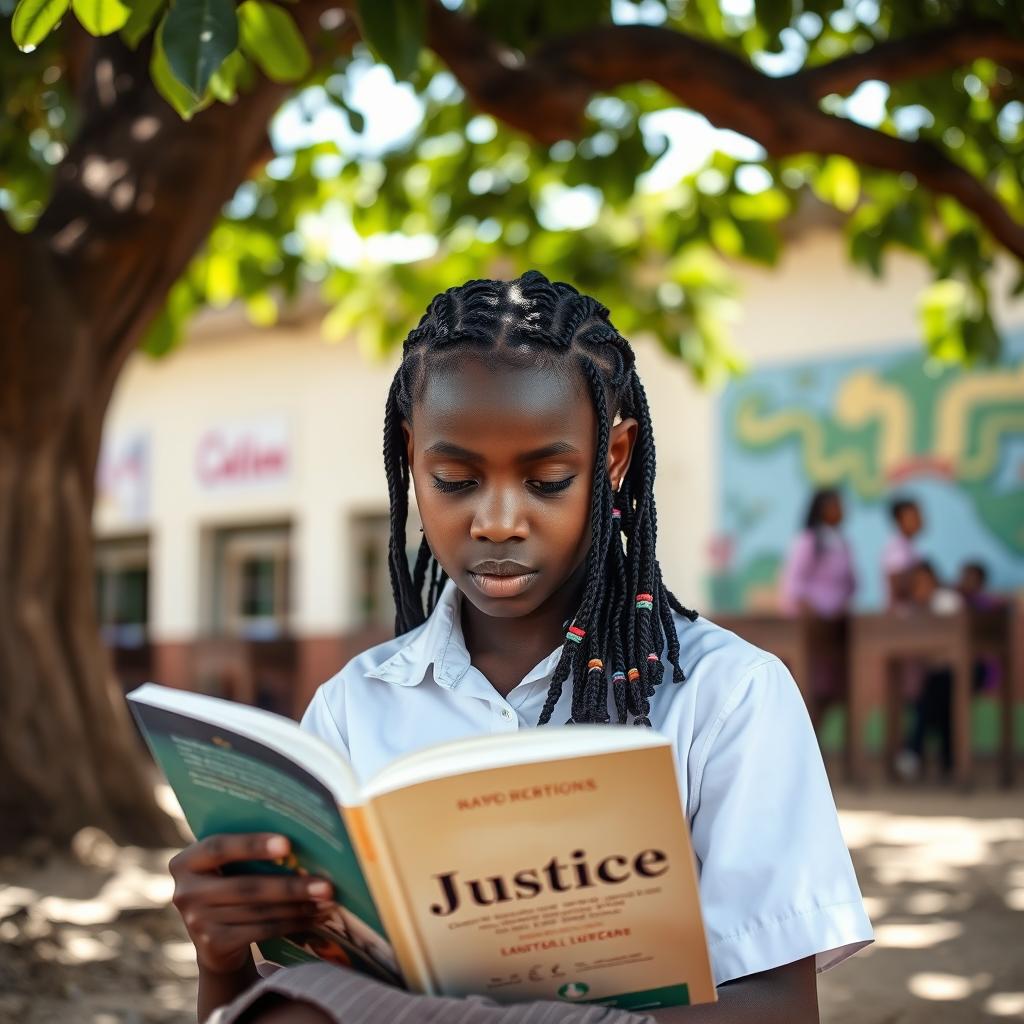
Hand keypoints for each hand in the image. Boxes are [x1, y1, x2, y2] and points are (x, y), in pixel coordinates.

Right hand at [169, 832, 334, 975]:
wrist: (215, 938)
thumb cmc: (232, 883)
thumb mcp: (229, 865)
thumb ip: (250, 851)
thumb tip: (304, 838)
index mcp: (187, 861)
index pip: (219, 847)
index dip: (252, 845)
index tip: (287, 844)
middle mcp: (184, 892)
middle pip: (246, 887)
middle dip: (290, 885)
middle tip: (326, 884)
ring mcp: (196, 922)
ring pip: (258, 911)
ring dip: (297, 906)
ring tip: (326, 899)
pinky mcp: (213, 946)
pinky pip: (260, 931)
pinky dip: (291, 923)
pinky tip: (314, 917)